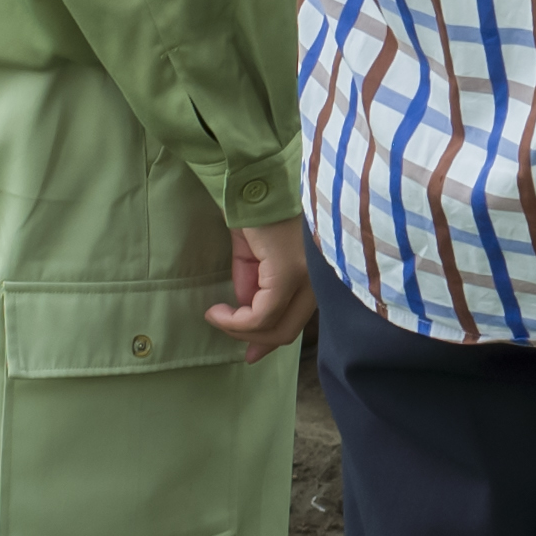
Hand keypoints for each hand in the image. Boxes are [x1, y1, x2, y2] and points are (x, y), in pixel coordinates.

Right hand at [210, 218, 316, 360]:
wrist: (253, 181)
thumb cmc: (256, 212)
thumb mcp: (254, 256)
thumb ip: (255, 285)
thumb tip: (246, 311)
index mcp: (315, 273)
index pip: (300, 319)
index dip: (272, 341)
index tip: (250, 355)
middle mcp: (318, 277)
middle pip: (289, 330)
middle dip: (256, 341)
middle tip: (231, 338)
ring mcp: (307, 274)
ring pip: (275, 326)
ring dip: (240, 330)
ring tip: (217, 314)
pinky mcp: (289, 270)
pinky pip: (262, 313)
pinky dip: (236, 320)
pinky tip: (218, 311)